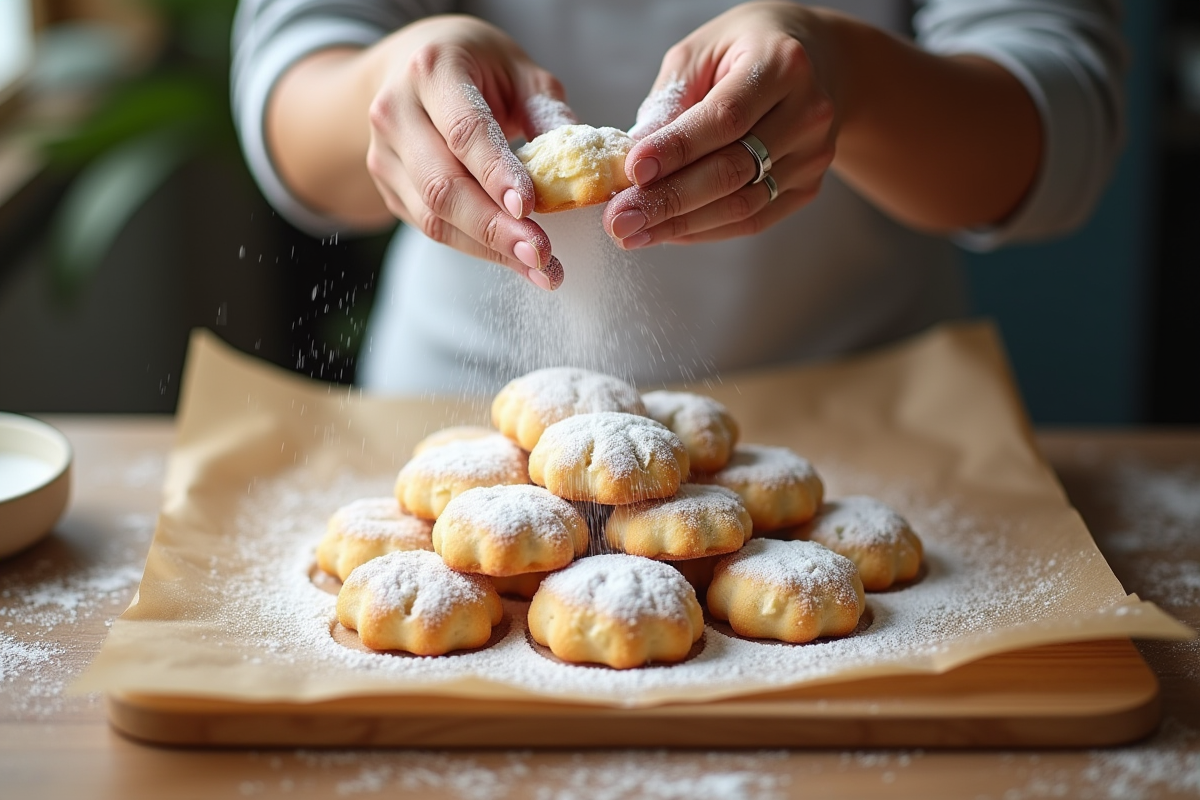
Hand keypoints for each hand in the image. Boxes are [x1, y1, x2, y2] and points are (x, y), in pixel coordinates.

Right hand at [365, 16, 577, 288]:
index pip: (465, 131)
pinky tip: (514, 258)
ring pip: (432, 215)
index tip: (530, 208)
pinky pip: (430, 226)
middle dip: (494, 227)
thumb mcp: (519, 72)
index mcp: (432, 71)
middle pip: (442, 184)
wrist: (409, 70)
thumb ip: (548, 115)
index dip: (496, 174)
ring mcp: (384, 153)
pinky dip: (476, 248)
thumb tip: (583, 171)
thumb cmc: (476, 67)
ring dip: (488, 248)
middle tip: (541, 255)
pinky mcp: (387, 187)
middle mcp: (396, 111)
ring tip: (539, 269)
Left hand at [605, 3, 837, 248]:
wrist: (818, 62)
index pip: (724, 118)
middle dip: (668, 199)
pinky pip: (752, 220)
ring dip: (680, 224)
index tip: (632, 171)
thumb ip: (669, 103)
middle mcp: (807, 112)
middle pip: (732, 170)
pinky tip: (666, 232)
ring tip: (632, 233)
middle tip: (619, 219)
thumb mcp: (701, 53)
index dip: (676, 149)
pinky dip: (704, 230)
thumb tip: (630, 160)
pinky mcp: (807, 186)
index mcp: (781, 64)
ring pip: (741, 204)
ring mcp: (813, 155)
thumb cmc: (746, 51)